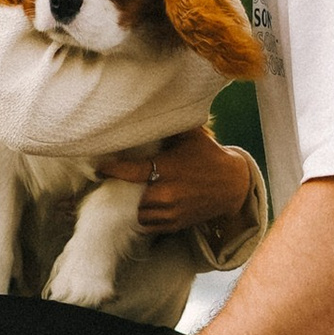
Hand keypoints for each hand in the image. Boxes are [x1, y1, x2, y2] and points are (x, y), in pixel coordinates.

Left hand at [95, 125, 254, 232]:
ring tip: (134, 194)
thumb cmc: (208, 156)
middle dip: (125, 190)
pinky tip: (148, 205)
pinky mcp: (175, 224)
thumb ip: (169, 126)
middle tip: (118, 182)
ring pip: (138, 214)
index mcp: (168, 168)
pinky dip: (146, 217)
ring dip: (135, 205)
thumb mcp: (191, 136)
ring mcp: (171, 211)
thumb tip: (149, 108)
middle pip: (131, 196)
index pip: (131, 171)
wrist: (233, 186)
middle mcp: (167, 193)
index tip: (100, 167)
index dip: (112, 169)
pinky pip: (149, 225)